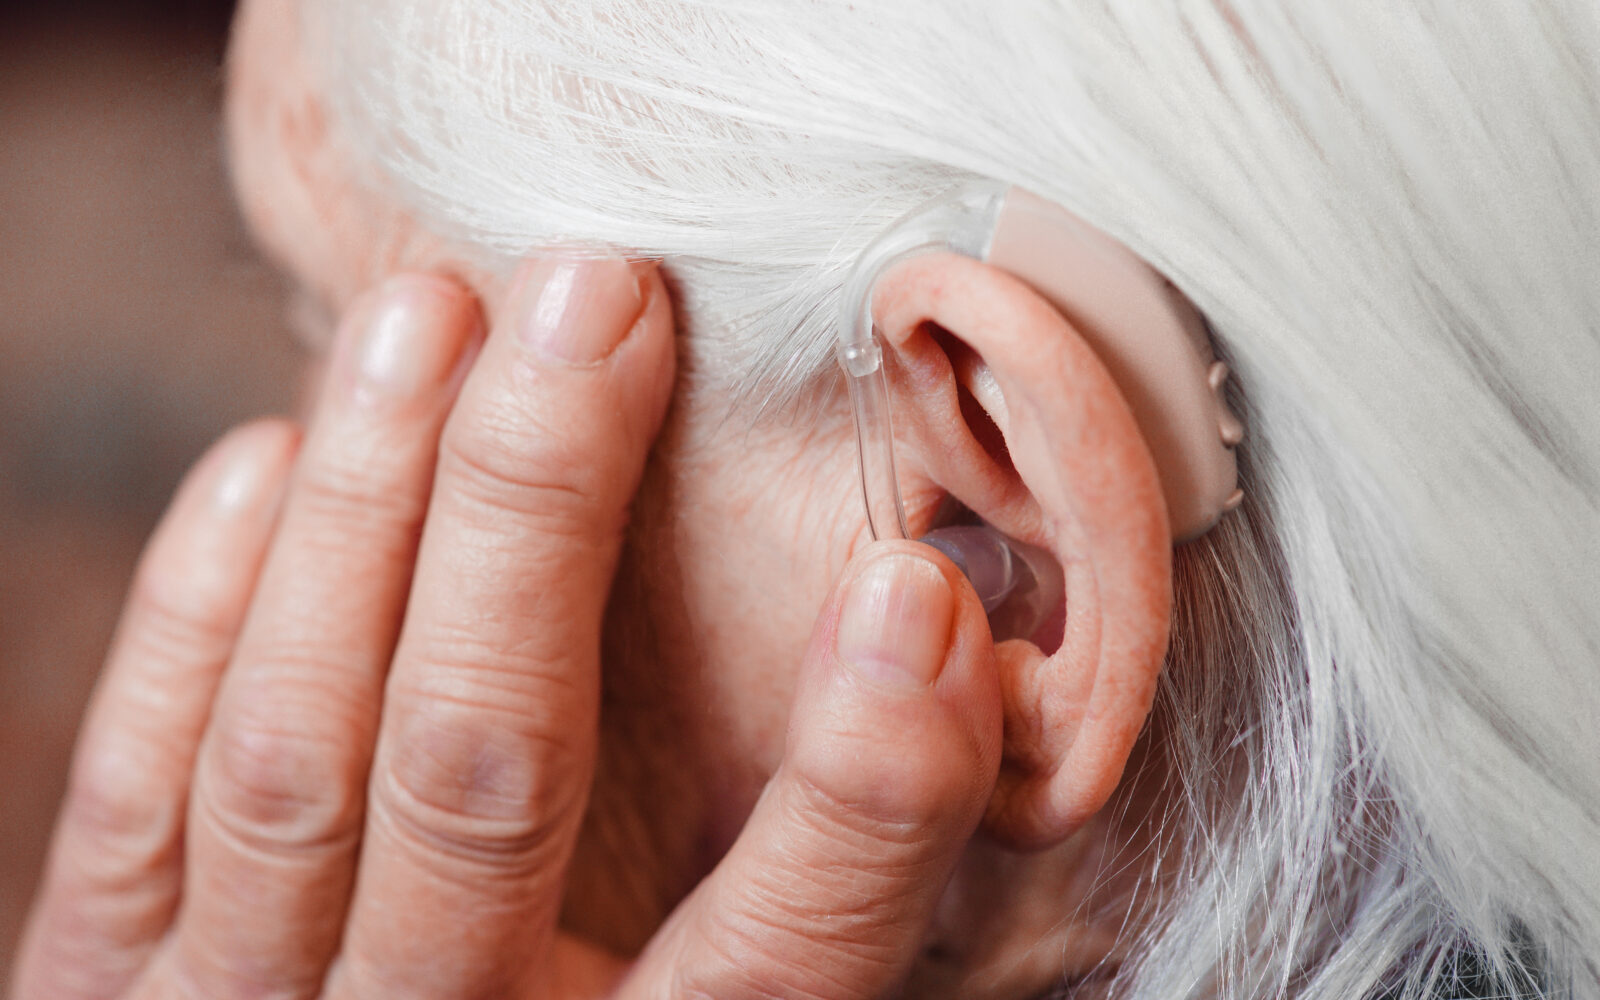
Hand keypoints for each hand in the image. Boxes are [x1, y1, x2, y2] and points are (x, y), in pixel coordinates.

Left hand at [12, 255, 1000, 999]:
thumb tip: (938, 617)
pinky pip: (138, 795)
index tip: (913, 588)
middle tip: (602, 296)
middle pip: (481, 780)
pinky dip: (202, 609)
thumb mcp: (701, 968)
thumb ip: (791, 854)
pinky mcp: (116, 977)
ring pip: (293, 752)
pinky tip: (274, 453)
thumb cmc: (591, 997)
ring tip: (435, 309)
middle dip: (537, 509)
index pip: (774, 959)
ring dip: (370, 504)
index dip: (861, 794)